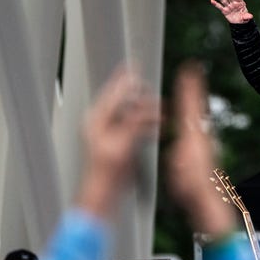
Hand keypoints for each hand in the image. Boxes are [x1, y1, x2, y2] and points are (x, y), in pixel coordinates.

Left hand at [78, 64, 159, 218]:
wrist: (104, 193)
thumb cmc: (107, 173)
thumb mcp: (122, 144)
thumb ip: (133, 123)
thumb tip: (144, 108)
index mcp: (97, 121)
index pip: (113, 94)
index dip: (124, 80)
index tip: (133, 66)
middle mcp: (101, 125)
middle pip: (122, 103)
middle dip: (140, 98)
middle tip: (154, 93)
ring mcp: (110, 135)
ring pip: (130, 115)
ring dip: (146, 113)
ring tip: (161, 110)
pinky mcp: (118, 144)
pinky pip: (134, 128)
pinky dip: (146, 126)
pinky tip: (158, 126)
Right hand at [167, 60, 235, 237]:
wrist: (206, 198)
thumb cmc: (191, 187)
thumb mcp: (180, 172)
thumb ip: (178, 160)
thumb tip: (178, 155)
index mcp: (193, 138)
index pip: (189, 107)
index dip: (188, 88)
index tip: (188, 70)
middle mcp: (200, 136)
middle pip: (195, 105)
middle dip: (193, 86)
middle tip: (194, 68)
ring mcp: (201, 142)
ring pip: (195, 114)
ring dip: (193, 98)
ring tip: (191, 83)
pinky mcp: (201, 150)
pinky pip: (194, 125)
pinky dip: (191, 114)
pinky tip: (189, 114)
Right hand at [210, 0, 253, 23]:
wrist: (239, 22)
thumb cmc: (243, 17)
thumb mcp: (246, 18)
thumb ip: (247, 16)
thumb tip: (251, 16)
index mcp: (240, 3)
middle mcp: (234, 3)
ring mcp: (229, 6)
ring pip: (224, 0)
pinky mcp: (224, 10)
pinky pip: (220, 7)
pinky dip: (216, 4)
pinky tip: (212, 0)